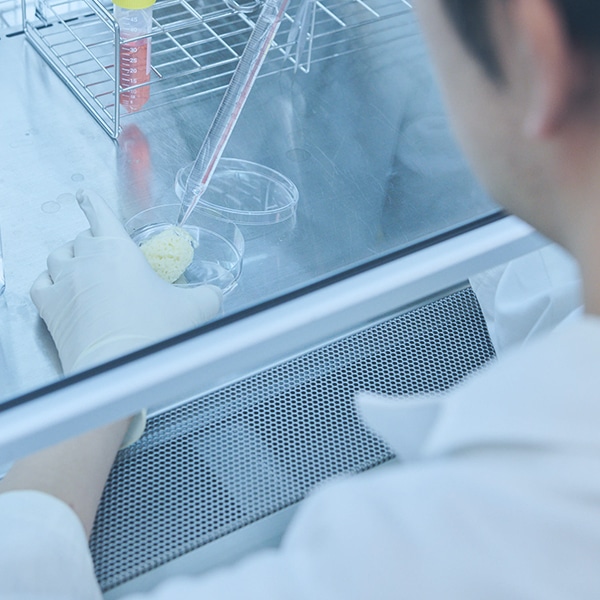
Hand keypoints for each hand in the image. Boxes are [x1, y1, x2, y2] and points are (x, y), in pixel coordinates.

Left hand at [31, 190, 221, 373]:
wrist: (118, 367)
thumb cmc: (154, 332)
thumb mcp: (195, 308)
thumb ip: (208, 295)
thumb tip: (215, 294)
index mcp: (118, 249)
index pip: (99, 214)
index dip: (92, 202)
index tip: (84, 195)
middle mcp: (85, 259)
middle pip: (82, 238)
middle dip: (93, 241)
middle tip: (107, 254)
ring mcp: (63, 282)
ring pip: (57, 256)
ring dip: (69, 257)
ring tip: (82, 268)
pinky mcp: (48, 308)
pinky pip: (40, 283)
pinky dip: (49, 280)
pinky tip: (58, 286)